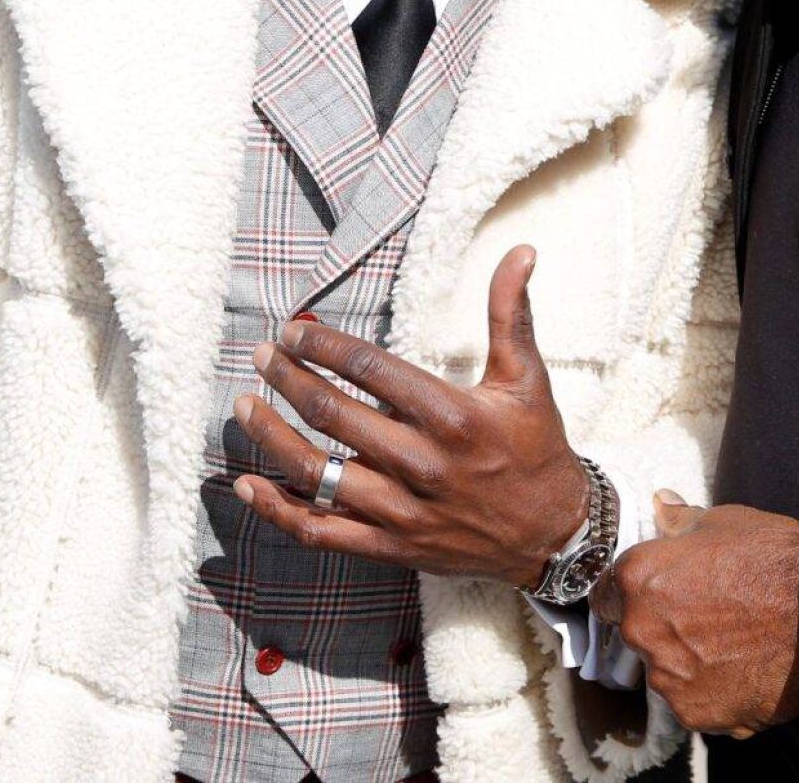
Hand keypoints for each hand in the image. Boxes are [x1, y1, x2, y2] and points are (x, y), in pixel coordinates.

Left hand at [230, 244, 588, 586]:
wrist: (553, 533)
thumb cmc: (536, 447)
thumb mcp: (527, 377)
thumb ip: (510, 313)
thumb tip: (520, 252)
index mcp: (453, 416)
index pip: (371, 370)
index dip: (324, 347)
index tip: (294, 330)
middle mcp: (422, 464)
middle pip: (333, 415)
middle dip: (288, 380)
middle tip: (261, 356)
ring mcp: (401, 511)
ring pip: (315, 473)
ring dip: (272, 436)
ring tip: (245, 406)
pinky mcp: (390, 546)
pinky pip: (319, 531)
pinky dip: (276, 510)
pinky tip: (246, 485)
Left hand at [590, 493, 798, 737]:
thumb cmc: (774, 559)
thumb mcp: (723, 521)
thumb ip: (680, 521)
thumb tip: (661, 505)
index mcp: (639, 578)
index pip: (610, 589)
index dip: (637, 588)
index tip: (662, 590)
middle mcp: (643, 630)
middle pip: (639, 631)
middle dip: (664, 624)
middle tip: (707, 614)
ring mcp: (668, 678)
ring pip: (666, 670)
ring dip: (687, 661)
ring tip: (731, 644)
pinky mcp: (697, 713)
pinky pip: (694, 701)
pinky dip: (711, 691)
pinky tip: (742, 669)